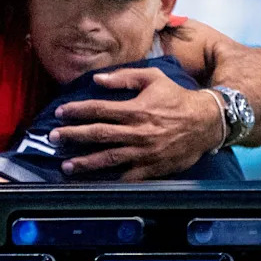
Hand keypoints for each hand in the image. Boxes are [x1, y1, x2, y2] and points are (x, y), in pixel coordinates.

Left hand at [50, 67, 222, 180]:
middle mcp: (136, 132)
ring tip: (66, 166)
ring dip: (85, 163)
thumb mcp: (153, 77)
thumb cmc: (178, 97)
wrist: (207, 122)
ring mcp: (143, 152)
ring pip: (108, 159)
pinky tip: (95, 184)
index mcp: (135, 109)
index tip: (59, 113)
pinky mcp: (152, 168)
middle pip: (97, 134)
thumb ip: (124, 77)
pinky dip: (110, 181)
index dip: (76, 111)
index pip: (98, 110)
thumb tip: (97, 79)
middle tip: (53, 138)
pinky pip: (128, 177)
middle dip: (72, 136)